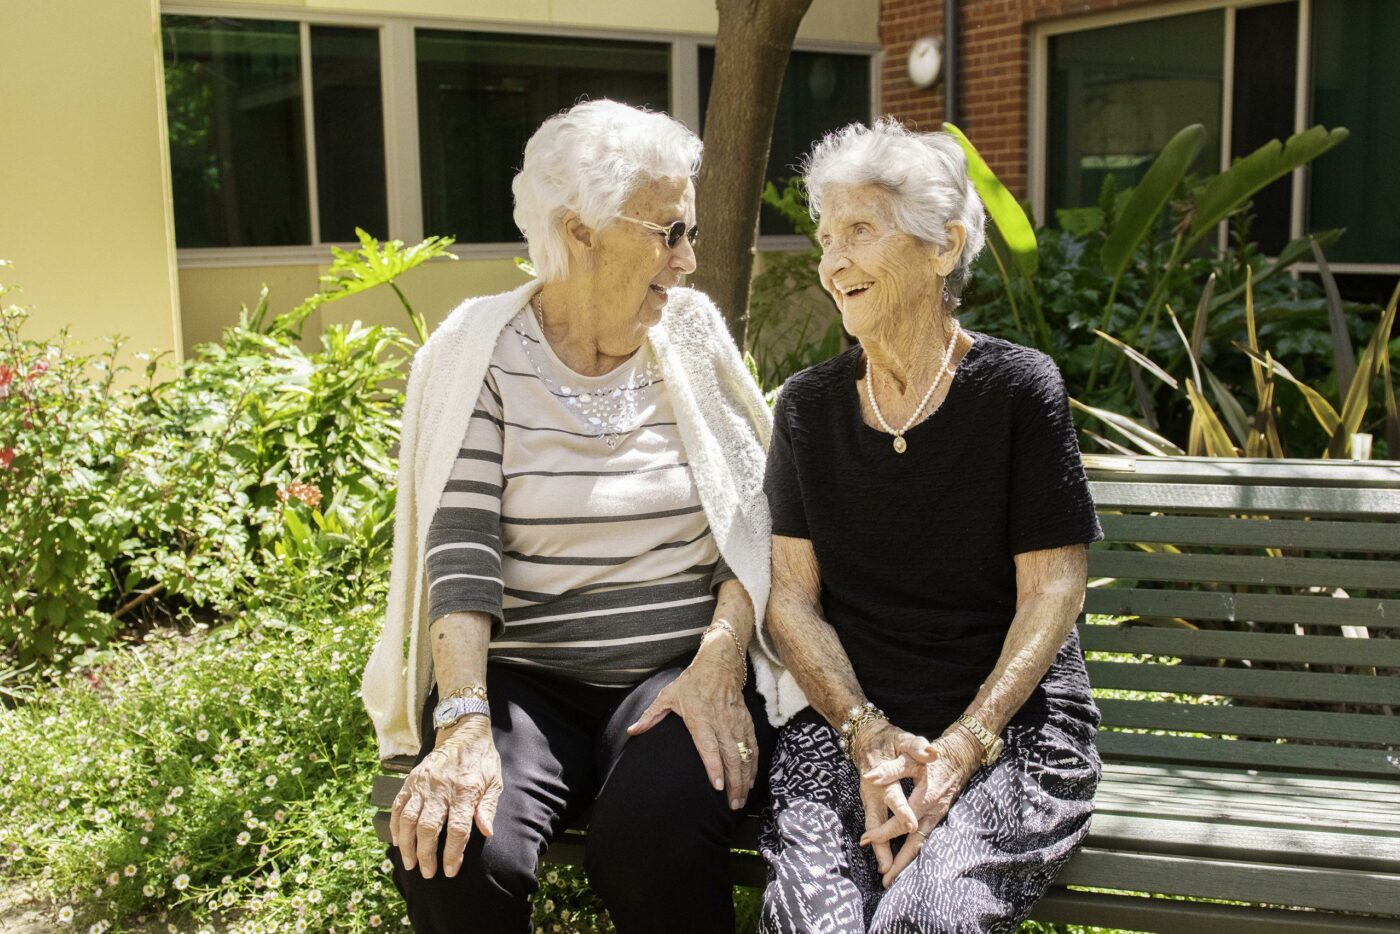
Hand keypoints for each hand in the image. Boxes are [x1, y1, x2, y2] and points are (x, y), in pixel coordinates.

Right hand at [390, 715, 500, 878]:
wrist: (463, 731)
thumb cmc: (481, 760)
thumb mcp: (494, 781)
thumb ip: (488, 807)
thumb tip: (486, 831)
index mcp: (465, 790)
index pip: (457, 828)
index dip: (452, 853)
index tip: (449, 870)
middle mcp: (441, 788)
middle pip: (428, 828)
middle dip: (426, 854)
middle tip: (427, 872)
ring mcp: (423, 784)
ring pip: (409, 819)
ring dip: (407, 844)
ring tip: (409, 863)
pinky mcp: (411, 780)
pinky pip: (398, 805)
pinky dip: (396, 825)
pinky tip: (397, 840)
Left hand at [627, 642, 755, 809]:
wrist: (719, 664)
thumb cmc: (691, 682)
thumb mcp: (668, 696)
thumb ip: (650, 716)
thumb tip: (631, 731)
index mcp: (700, 717)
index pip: (708, 746)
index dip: (714, 766)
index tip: (717, 786)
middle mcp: (720, 721)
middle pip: (730, 755)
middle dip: (733, 782)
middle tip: (733, 804)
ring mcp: (735, 722)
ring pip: (744, 753)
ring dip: (745, 777)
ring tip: (741, 798)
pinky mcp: (746, 721)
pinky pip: (752, 746)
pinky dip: (753, 764)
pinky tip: (751, 779)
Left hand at [860, 724, 982, 887]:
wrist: (960, 756)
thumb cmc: (932, 757)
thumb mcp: (911, 757)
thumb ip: (890, 769)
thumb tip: (868, 777)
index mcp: (925, 799)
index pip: (901, 824)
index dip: (883, 833)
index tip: (865, 840)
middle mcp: (934, 813)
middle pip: (916, 844)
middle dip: (900, 864)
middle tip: (885, 881)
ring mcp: (939, 816)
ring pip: (923, 845)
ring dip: (910, 862)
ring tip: (895, 879)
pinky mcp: (939, 816)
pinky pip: (927, 839)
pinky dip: (917, 852)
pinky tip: (908, 861)